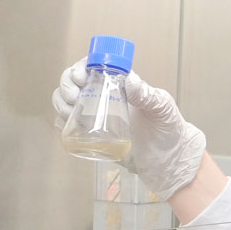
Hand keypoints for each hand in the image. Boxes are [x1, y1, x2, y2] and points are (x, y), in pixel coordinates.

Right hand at [51, 61, 206, 197]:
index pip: (94, 66)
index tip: (81, 77)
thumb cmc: (170, 130)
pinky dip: (61, 122)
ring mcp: (97, 117)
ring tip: (69, 110)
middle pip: (74, 82)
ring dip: (60, 101)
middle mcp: (105, 98)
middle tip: (74, 96)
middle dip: (66, 84)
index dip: (81, 67)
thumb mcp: (162, 109)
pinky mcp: (92, 137)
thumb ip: (148, 95)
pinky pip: (69, 125)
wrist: (168, 163)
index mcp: (121, 85)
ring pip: (67, 101)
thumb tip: (129, 79)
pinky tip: (65, 124)